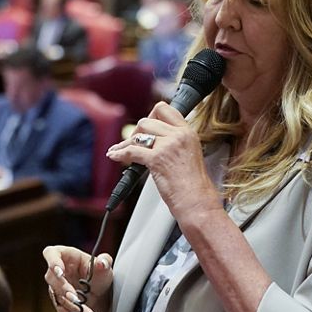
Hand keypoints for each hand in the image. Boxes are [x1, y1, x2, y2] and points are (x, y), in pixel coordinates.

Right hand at [42, 245, 113, 311]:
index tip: (60, 273)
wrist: (101, 293)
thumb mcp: (105, 267)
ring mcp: (56, 286)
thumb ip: (105, 262)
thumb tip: (102, 262)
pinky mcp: (59, 300)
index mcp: (65, 255)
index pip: (51, 253)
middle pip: (52, 279)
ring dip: (72, 307)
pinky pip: (62, 309)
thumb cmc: (99, 274)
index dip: (52, 262)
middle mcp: (57, 271)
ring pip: (58, 297)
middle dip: (64, 291)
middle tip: (76, 299)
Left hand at [106, 103, 220, 224]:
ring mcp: (168, 146)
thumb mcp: (190, 154)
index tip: (145, 125)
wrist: (197, 201)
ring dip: (126, 142)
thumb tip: (155, 139)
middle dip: (136, 131)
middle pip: (148, 120)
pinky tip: (114, 156)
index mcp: (188, 132)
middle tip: (133, 142)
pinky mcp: (157, 159)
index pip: (165, 110)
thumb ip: (175, 142)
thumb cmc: (193, 185)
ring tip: (120, 150)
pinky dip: (119, 153)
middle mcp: (178, 136)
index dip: (151, 115)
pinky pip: (131, 151)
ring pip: (139, 133)